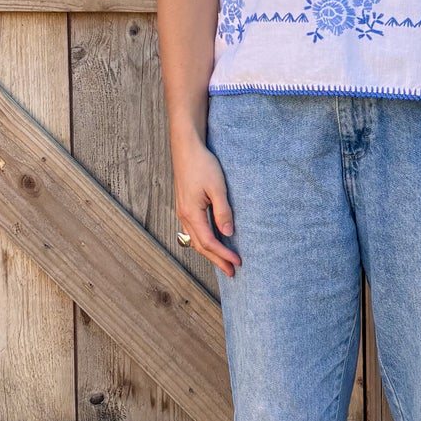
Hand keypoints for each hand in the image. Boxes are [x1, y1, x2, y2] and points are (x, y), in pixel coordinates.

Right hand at [172, 135, 241, 277]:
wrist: (187, 148)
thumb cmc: (202, 164)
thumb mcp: (217, 188)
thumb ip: (223, 212)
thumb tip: (228, 233)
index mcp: (191, 214)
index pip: (209, 242)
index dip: (223, 254)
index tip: (238, 262)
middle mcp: (184, 216)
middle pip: (200, 246)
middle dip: (217, 260)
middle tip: (232, 272)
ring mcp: (183, 211)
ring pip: (195, 239)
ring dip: (210, 252)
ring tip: (223, 261)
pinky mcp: (185, 206)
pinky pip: (193, 230)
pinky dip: (203, 241)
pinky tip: (211, 242)